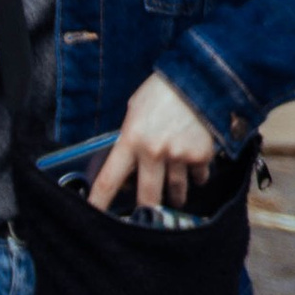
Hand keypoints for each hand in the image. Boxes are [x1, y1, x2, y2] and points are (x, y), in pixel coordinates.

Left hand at [87, 74, 221, 214]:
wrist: (200, 76)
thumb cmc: (164, 89)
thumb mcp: (135, 109)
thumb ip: (130, 137)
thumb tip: (126, 162)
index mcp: (130, 140)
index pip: (109, 180)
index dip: (100, 202)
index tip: (94, 217)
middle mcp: (153, 152)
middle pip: (146, 197)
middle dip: (147, 210)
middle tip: (147, 215)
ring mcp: (178, 156)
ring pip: (176, 191)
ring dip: (176, 196)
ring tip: (177, 199)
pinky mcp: (201, 155)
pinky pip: (199, 176)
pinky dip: (198, 176)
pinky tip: (196, 171)